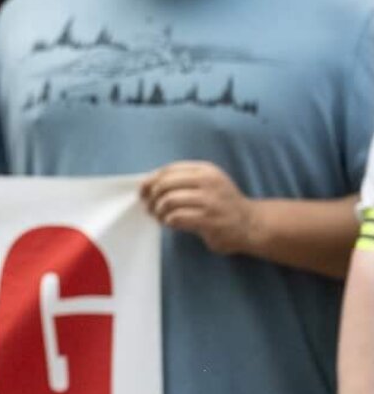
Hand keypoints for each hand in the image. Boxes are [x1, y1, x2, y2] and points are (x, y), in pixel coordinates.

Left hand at [140, 161, 260, 255]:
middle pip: (164, 184)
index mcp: (205, 170)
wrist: (251, 224)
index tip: (142, 192)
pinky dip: (169, 221)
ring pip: (168, 201)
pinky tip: (172, 224)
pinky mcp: (209, 220)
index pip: (167, 170)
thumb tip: (146, 186)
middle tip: (150, 208)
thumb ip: (182, 180)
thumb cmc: (222, 204)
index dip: (150, 181)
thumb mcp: (206, 184)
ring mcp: (210, 201)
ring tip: (161, 217)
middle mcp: (208, 181)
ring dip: (159, 211)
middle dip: (151, 197)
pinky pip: (177, 217)